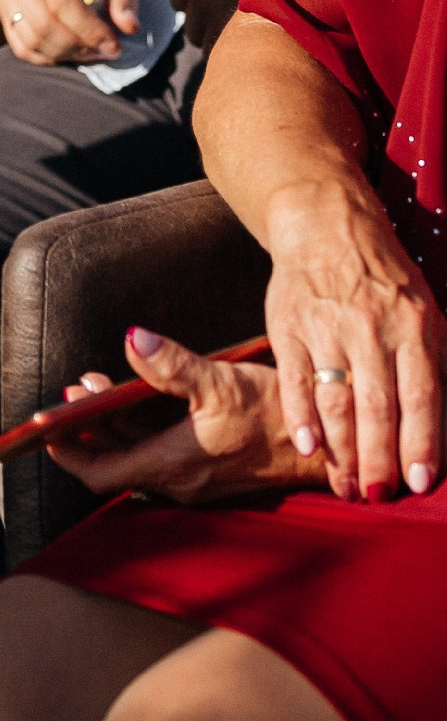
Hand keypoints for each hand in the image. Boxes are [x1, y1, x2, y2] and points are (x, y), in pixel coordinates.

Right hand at [0, 0, 141, 64]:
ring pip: (29, 37)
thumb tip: (129, 28)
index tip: (116, 44)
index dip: (89, 30)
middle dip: (79, 46)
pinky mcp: (4, 2)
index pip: (60, 0)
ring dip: (65, 53)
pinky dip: (46, 55)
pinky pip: (19, 42)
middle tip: (109, 49)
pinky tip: (72, 48)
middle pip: (42, 23)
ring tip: (92, 49)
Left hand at [47, 332, 321, 503]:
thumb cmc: (276, 413)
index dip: (69, 454)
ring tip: (96, 386)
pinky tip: (137, 396)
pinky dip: (139, 427)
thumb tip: (129, 340)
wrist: (328, 444)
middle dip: (88, 430)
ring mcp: (194, 476)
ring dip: (113, 424)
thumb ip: (170, 365)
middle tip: (71, 394)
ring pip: (137, 453)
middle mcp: (179, 479)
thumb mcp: (221, 381)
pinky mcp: (208, 467)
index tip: (45, 431)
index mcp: (174, 464)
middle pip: (115, 462)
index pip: (102, 473)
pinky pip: (159, 450)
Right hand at [263, 178, 444, 499]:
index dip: (420, 444)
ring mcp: (326, 326)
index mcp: (413, 326)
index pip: (421, 396)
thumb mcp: (425, 311)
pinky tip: (310, 447)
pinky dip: (301, 416)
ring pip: (335, 399)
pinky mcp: (288, 325)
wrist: (326, 225)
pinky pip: (293, 379)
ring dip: (343, 450)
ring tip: (348, 485)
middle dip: (379, 459)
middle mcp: (370, 326)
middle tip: (380, 495)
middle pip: (376, 406)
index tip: (419, 483)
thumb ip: (437, 365)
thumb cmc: (384, 279)